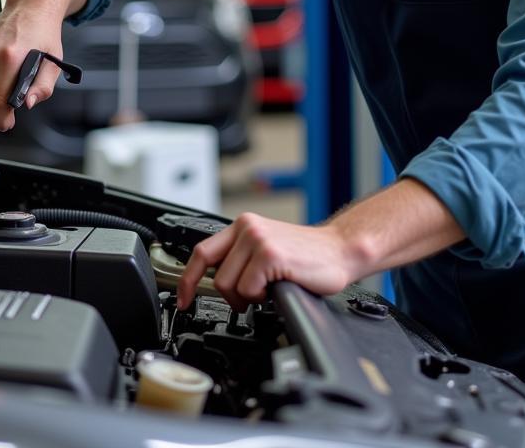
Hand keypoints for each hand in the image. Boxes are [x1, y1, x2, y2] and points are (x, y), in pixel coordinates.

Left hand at [176, 213, 361, 311]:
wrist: (340, 251)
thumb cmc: (307, 257)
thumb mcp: (266, 249)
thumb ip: (241, 257)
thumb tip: (215, 280)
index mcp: (243, 225)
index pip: (202, 252)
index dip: (188, 279)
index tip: (184, 299)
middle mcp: (247, 227)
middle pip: (216, 276)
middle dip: (231, 297)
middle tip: (251, 298)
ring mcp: (258, 239)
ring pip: (230, 285)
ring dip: (249, 298)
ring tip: (269, 289)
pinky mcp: (270, 254)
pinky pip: (249, 289)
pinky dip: (262, 297)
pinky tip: (278, 287)